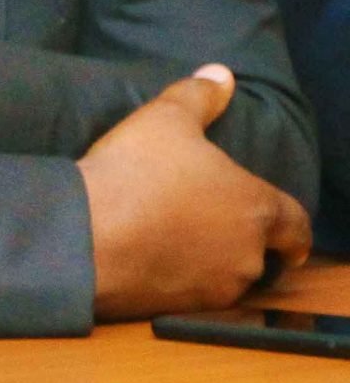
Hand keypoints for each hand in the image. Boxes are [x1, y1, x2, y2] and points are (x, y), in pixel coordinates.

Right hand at [80, 64, 311, 320]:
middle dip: (238, 241)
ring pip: (225, 275)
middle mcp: (245, 253)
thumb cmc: (136, 173)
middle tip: (207, 224)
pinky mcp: (180, 307)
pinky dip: (177, 279)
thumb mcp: (163, 119)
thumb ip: (198, 96)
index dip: (292, 230)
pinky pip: (189, 294)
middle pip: (258, 252)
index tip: (290, 240)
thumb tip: (220, 74)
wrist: (86, 237)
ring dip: (208, 261)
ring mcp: (214, 286)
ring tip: (172, 240)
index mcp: (254, 206)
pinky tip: (148, 260)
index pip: (295, 224)